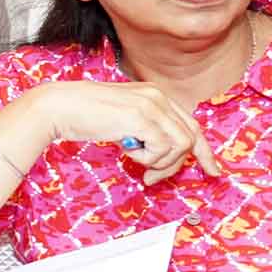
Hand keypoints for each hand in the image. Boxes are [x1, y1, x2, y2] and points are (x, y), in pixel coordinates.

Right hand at [14, 81, 221, 186]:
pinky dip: (147, 158)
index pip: (191, 124)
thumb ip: (145, 129)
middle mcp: (158, 97)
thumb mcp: (122, 119)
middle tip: (152, 177)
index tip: (212, 171)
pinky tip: (126, 150)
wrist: (59, 107)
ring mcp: (152, 105)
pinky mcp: (142, 117)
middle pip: (191, 137)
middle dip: (175, 164)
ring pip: (180, 145)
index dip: (204, 151)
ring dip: (158, 161)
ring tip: (133, 159)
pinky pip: (162, 149)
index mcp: (155, 94)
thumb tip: (162, 154)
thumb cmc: (83, 115)